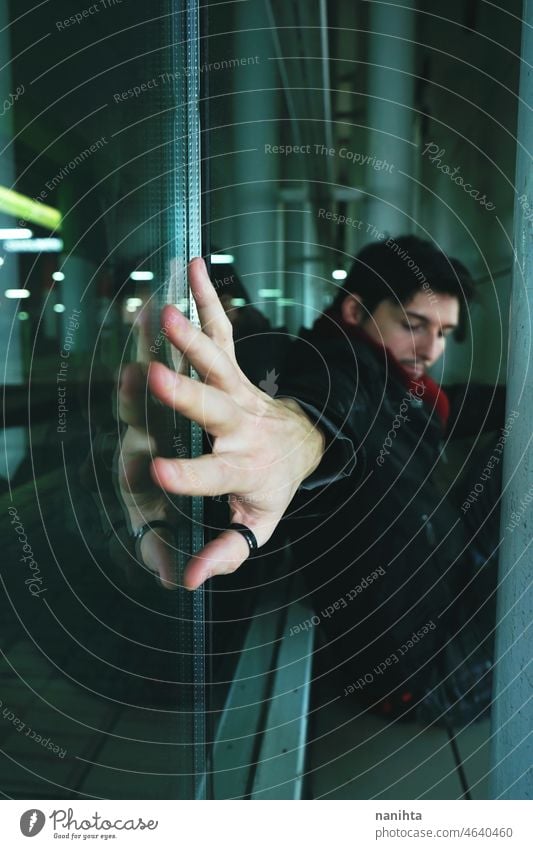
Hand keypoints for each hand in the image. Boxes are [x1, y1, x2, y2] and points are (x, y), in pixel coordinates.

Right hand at [118, 257, 324, 589]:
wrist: (305, 445)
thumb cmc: (273, 486)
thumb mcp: (259, 524)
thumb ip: (227, 551)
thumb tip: (190, 582)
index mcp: (245, 468)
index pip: (214, 474)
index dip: (187, 474)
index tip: (154, 471)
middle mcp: (243, 426)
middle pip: (214, 410)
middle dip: (185, 395)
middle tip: (154, 377)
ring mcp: (241, 392)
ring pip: (219, 363)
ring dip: (192, 338)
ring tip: (165, 313)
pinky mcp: (239, 368)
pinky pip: (225, 330)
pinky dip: (209, 298)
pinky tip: (193, 266)